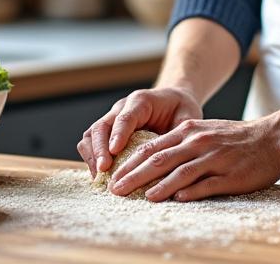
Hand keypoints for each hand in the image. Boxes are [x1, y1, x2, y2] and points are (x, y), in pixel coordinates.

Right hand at [77, 87, 202, 176]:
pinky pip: (91, 143)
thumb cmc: (181, 109)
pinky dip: (92, 159)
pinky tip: (100, 177)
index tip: (114, 151)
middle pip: (102, 126)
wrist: (173, 101)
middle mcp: (121, 108)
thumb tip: (177, 155)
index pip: (125, 117)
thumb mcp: (188, 116)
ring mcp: (112, 119)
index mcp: (141, 101)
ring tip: (100, 177)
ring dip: (92, 156)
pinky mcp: (108, 132)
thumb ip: (182, 132)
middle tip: (104, 170)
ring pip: (91, 135)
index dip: (118, 134)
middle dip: (99, 149)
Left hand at [106, 117, 279, 201]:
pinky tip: (175, 199)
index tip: (114, 176)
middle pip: (159, 159)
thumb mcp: (205, 132)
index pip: (152, 148)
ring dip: (158, 186)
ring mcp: (213, 158)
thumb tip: (154, 162)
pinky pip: (205, 184)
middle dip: (134, 175)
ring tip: (142, 197)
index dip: (130, 163)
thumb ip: (181, 145)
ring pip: (179, 172)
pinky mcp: (229, 175)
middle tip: (116, 189)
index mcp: (189, 132)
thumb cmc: (237, 139)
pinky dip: (189, 192)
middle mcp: (198, 143)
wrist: (273, 139)